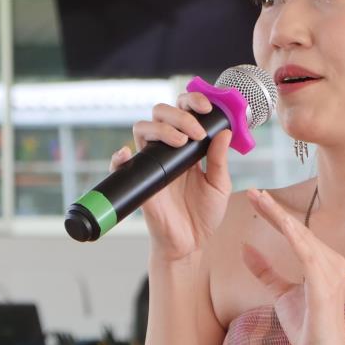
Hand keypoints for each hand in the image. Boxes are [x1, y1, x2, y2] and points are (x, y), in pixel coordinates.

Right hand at [117, 88, 232, 263]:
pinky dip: (120, 157)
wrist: (191, 243)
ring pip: (142, 129)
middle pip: (160, 113)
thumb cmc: (204, 214)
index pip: (183, 111)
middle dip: (178, 114)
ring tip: (181, 142)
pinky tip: (128, 153)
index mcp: (188, 147)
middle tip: (196, 132)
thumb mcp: (220, 185)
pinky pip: (122, 165)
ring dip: (161, 129)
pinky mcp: (141, 182)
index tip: (207, 108)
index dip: (192, 101)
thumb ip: (220, 159)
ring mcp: (152, 164)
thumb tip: (224, 131)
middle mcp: (167, 150)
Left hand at [243, 188, 344, 344]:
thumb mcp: (281, 294)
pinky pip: (307, 255)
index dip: (274, 215)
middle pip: (298, 229)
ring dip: (281, 217)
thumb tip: (246, 248)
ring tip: (261, 200)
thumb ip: (266, 271)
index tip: (255, 198)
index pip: (295, 233)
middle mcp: (331, 262)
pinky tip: (281, 223)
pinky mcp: (325, 285)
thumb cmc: (307, 328)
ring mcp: (331, 272)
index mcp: (322, 263)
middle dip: (274, 209)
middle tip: (252, 190)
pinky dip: (294, 237)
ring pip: (302, 236)